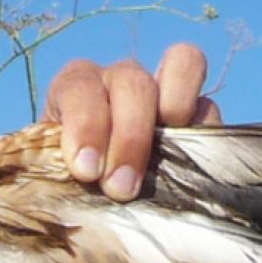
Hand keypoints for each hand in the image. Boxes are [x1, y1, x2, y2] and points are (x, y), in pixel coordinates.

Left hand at [44, 43, 219, 199]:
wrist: (99, 202)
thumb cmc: (68, 189)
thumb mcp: (52, 182)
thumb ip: (54, 180)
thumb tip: (63, 194)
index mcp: (74, 89)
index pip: (79, 86)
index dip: (85, 124)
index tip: (86, 171)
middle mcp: (117, 81)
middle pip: (131, 81)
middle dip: (128, 137)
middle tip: (120, 188)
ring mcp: (162, 90)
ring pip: (182, 61)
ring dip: (175, 106)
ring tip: (166, 154)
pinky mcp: (198, 113)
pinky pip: (209, 105)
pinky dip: (204, 129)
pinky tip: (188, 164)